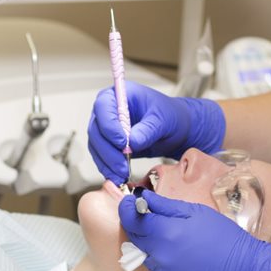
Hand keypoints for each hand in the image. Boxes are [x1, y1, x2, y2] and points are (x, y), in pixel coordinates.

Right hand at [87, 83, 225, 186]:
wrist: (175, 130)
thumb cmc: (170, 116)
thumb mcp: (163, 119)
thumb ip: (148, 129)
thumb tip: (132, 143)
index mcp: (120, 94)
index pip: (103, 107)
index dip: (109, 126)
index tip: (122, 143)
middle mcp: (109, 109)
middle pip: (96, 129)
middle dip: (108, 151)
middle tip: (122, 166)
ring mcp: (107, 127)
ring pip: (97, 145)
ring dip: (107, 162)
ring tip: (122, 175)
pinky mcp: (109, 144)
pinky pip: (101, 156)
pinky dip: (108, 167)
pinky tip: (118, 176)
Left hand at [118, 191, 270, 270]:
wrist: (244, 270)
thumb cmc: (224, 236)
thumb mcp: (196, 212)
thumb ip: (166, 205)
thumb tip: (143, 197)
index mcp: (166, 233)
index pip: (132, 220)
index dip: (127, 209)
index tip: (130, 201)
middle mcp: (160, 256)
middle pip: (135, 238)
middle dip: (138, 225)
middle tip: (147, 215)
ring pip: (146, 255)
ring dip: (151, 243)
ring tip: (171, 236)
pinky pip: (158, 270)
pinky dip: (162, 260)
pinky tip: (180, 254)